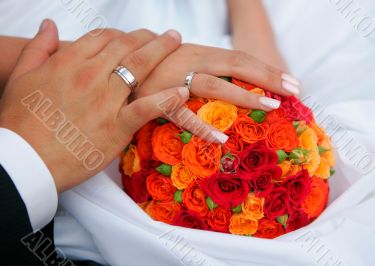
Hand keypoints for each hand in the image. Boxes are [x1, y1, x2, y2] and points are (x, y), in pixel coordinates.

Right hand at [0, 20, 187, 191]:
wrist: (25, 159)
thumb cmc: (20, 122)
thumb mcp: (21, 77)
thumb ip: (39, 48)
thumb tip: (50, 25)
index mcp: (68, 62)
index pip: (103, 37)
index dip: (121, 34)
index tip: (131, 37)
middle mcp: (90, 75)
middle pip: (126, 46)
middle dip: (147, 37)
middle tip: (162, 36)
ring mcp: (106, 100)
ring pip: (140, 67)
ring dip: (162, 51)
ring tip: (176, 41)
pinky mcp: (117, 126)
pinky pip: (147, 107)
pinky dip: (166, 98)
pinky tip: (182, 90)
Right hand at [137, 44, 300, 140]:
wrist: (114, 66)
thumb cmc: (154, 67)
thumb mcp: (185, 62)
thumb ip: (210, 70)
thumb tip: (239, 78)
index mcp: (200, 53)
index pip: (240, 58)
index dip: (267, 70)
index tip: (293, 83)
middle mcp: (190, 61)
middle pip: (234, 66)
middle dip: (266, 77)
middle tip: (293, 91)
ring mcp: (173, 80)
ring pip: (213, 85)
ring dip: (242, 96)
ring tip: (270, 106)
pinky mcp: (155, 100)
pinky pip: (180, 114)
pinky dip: (200, 126)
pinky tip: (221, 139)